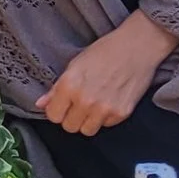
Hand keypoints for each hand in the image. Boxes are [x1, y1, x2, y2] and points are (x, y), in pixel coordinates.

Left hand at [36, 9, 176, 136]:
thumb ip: (56, 88)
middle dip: (71, 117)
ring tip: (93, 104)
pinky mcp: (121, 113)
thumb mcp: (75, 64)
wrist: (137, 47)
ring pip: (87, 130)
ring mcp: (104, 109)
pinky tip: (109, 100)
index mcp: (69, 86)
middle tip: (78, 104)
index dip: (57, 110)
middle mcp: (85, 100)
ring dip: (88, 120)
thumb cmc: (105, 51)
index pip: (53, 116)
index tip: (62, 104)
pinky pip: (106, 125)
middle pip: (69, 127)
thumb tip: (40, 104)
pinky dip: (106, 117)